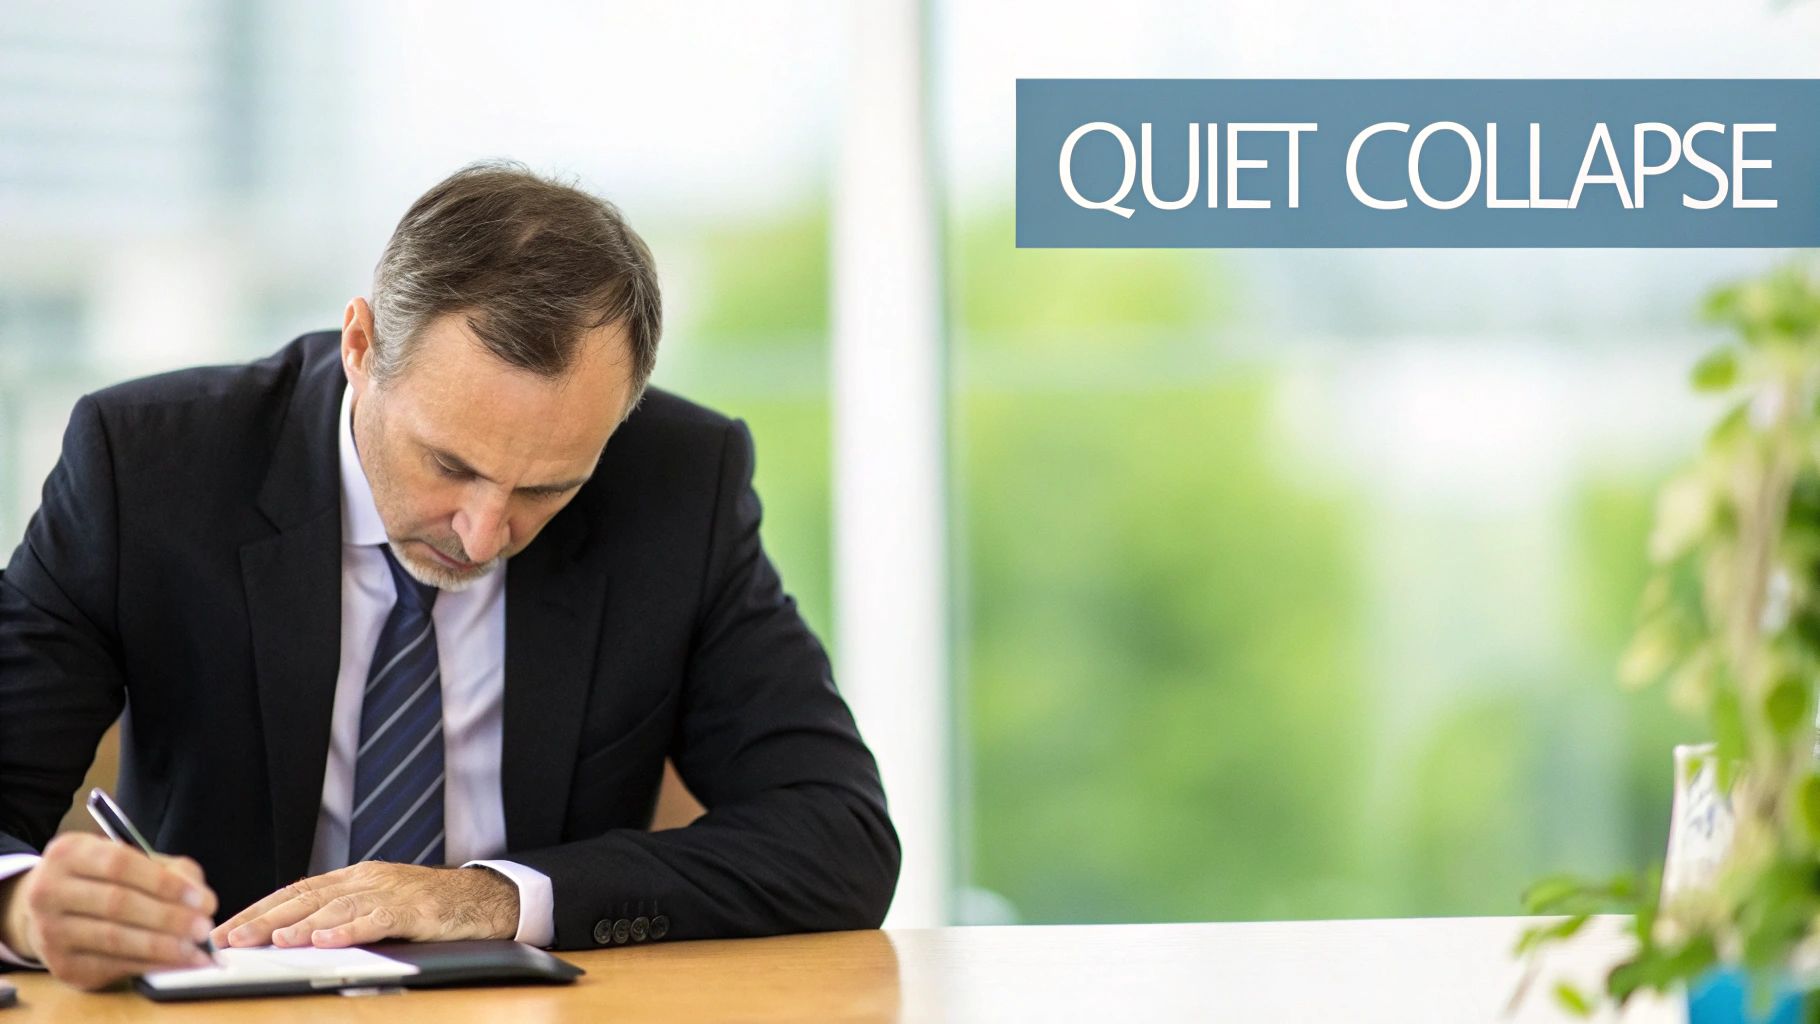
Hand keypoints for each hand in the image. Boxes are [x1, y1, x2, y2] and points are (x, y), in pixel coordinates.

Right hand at [0, 832, 216, 989]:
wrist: (52, 912)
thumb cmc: (104, 880)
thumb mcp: (133, 861)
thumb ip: (173, 872)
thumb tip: (204, 902)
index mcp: (69, 853)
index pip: (120, 864)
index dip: (164, 883)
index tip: (201, 899)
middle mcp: (49, 891)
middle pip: (117, 903)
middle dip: (168, 917)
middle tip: (203, 928)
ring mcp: (50, 931)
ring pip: (114, 938)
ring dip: (162, 946)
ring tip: (195, 949)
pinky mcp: (61, 965)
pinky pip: (112, 965)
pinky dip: (150, 964)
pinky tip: (176, 963)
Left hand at [211, 862, 517, 949]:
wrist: (486, 899)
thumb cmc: (430, 907)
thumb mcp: (380, 905)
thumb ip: (343, 914)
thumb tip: (291, 937)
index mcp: (356, 876)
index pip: (297, 890)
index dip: (259, 909)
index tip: (226, 930)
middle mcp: (368, 879)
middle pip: (308, 897)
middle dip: (266, 918)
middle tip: (231, 938)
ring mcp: (392, 891)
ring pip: (338, 907)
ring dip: (302, 925)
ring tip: (272, 941)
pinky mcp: (415, 909)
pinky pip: (377, 919)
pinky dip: (349, 930)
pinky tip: (326, 941)